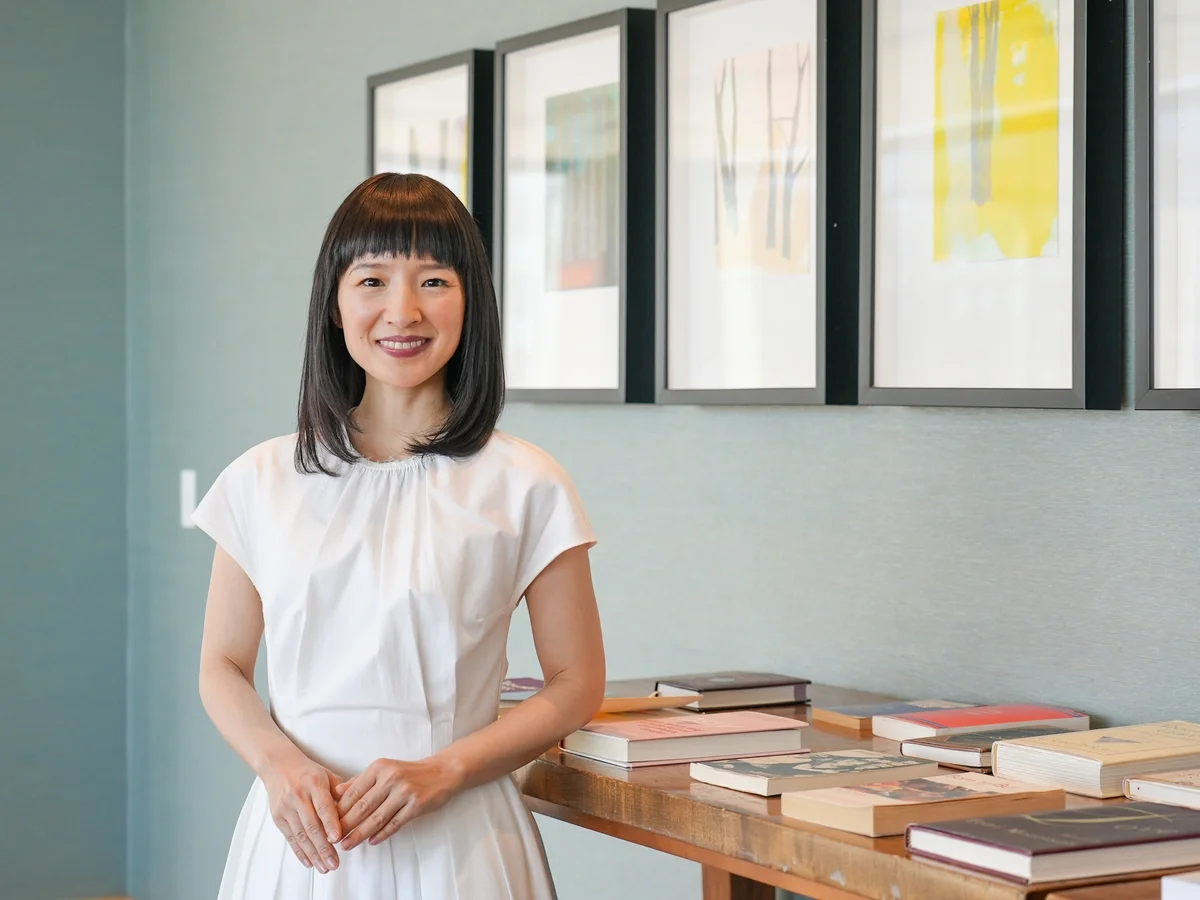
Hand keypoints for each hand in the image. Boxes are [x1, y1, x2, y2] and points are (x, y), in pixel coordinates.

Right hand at [261, 757, 344, 873]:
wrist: (278, 766)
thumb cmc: (309, 773)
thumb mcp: (327, 775)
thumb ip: (342, 791)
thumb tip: (358, 808)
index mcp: (314, 784)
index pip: (324, 806)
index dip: (331, 824)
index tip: (338, 839)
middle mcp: (298, 796)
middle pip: (311, 825)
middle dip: (323, 847)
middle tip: (334, 863)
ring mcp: (286, 808)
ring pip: (300, 835)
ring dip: (313, 854)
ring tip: (324, 867)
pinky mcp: (278, 818)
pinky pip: (290, 838)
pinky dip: (300, 852)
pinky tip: (309, 862)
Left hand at [334, 756, 462, 849]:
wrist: (442, 772)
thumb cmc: (409, 773)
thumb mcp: (384, 769)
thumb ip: (360, 781)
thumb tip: (336, 793)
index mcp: (379, 767)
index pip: (354, 792)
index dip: (339, 810)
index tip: (328, 823)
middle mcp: (391, 778)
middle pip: (363, 806)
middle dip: (346, 825)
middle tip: (333, 839)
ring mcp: (405, 792)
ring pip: (377, 818)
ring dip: (360, 834)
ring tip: (347, 845)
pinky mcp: (417, 805)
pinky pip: (395, 823)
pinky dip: (381, 834)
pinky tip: (371, 841)